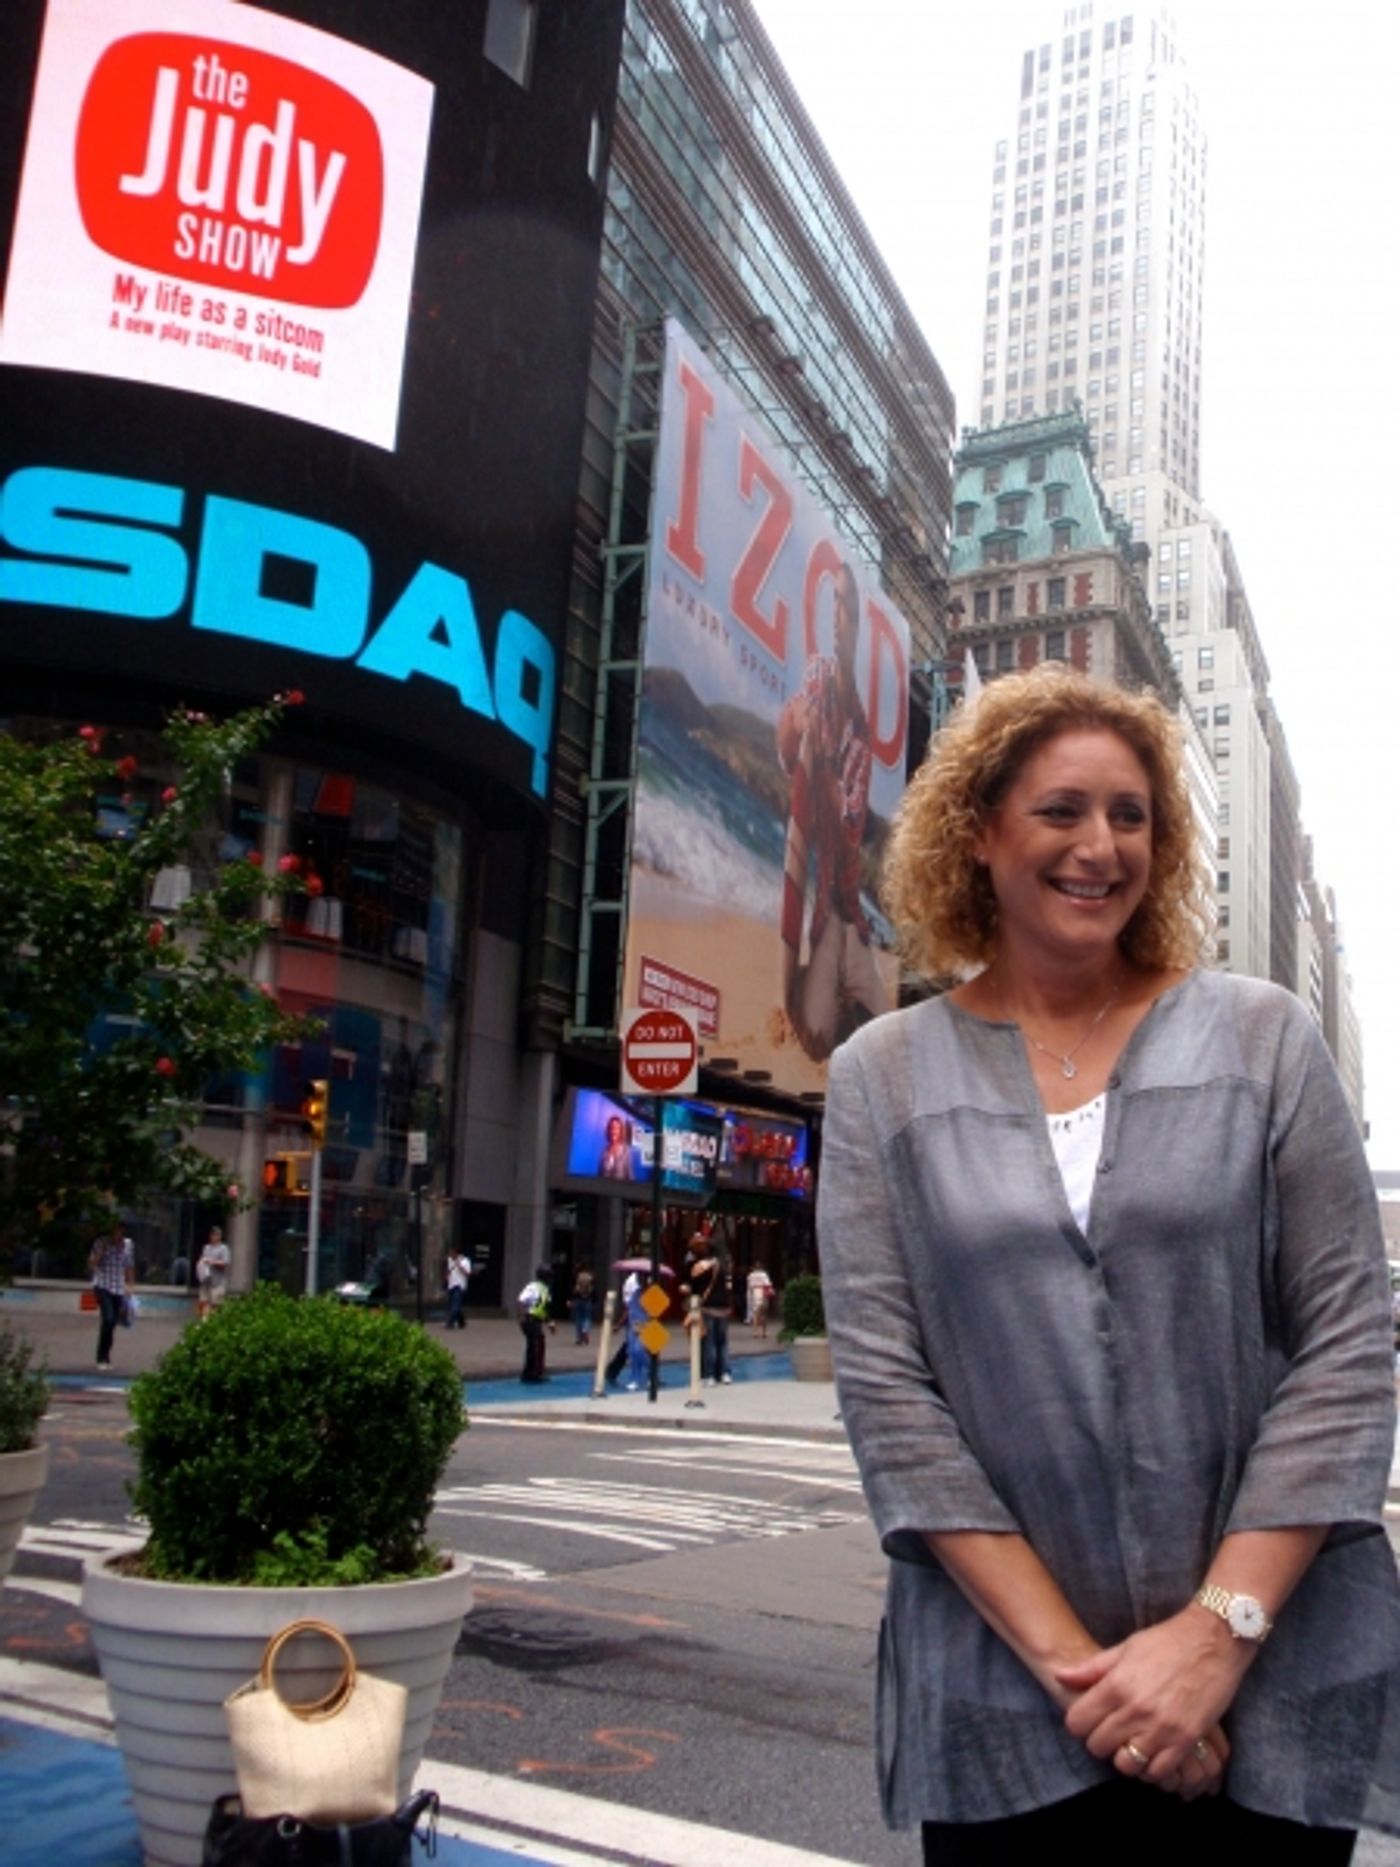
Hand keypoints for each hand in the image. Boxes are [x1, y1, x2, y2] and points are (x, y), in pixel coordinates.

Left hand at [1057, 1608, 1251, 1791]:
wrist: (1212, 1640)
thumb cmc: (1167, 1641)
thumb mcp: (1126, 1647)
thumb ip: (1091, 1668)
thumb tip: (1060, 1676)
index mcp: (1116, 1685)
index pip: (1077, 1723)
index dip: (1079, 1724)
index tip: (1090, 1720)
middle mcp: (1135, 1709)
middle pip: (1098, 1746)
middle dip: (1100, 1742)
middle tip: (1112, 1732)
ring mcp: (1161, 1727)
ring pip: (1126, 1765)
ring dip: (1126, 1758)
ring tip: (1133, 1743)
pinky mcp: (1186, 1740)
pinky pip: (1159, 1771)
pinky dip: (1154, 1767)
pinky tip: (1155, 1751)